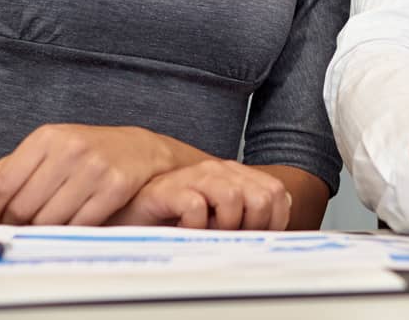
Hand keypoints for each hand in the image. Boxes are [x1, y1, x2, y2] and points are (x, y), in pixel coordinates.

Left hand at [0, 124, 175, 232]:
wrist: (141, 150)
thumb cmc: (88, 152)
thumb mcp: (49, 148)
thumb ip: (12, 168)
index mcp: (46, 137)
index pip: (1, 184)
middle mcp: (69, 149)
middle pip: (22, 207)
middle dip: (12, 226)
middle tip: (13, 231)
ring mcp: (93, 168)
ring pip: (48, 221)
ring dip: (39, 233)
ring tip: (40, 229)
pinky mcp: (114, 188)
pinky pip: (77, 226)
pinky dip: (66, 233)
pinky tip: (65, 227)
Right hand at [107, 159, 291, 229]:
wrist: (133, 213)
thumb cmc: (177, 218)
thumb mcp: (219, 217)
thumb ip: (248, 215)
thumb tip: (274, 230)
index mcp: (234, 174)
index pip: (276, 193)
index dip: (273, 221)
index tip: (255, 237)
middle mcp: (217, 170)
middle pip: (260, 196)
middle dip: (251, 226)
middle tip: (230, 237)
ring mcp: (194, 176)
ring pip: (232, 198)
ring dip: (223, 225)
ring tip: (207, 233)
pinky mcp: (170, 189)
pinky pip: (196, 207)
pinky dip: (195, 226)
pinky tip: (186, 230)